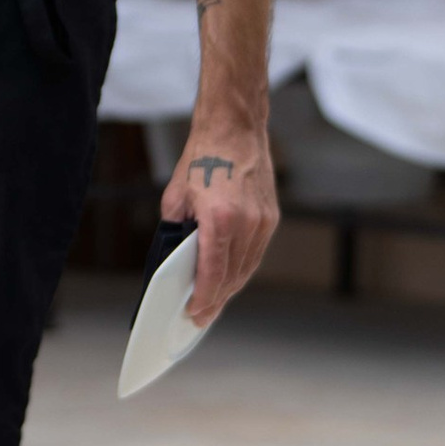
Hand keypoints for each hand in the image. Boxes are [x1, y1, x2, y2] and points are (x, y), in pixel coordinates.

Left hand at [163, 121, 278, 324]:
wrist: (233, 129)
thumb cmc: (202, 157)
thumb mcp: (176, 196)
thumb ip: (175, 230)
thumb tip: (173, 259)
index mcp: (220, 218)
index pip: (213, 272)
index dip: (204, 298)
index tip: (195, 313)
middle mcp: (246, 223)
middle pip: (232, 276)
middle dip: (216, 299)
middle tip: (201, 316)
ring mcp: (263, 221)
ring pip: (247, 268)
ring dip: (230, 287)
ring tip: (214, 302)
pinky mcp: (271, 217)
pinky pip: (256, 253)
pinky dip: (242, 268)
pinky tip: (230, 277)